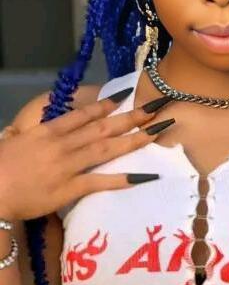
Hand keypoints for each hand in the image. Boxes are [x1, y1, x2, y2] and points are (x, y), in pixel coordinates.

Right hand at [0, 92, 173, 221]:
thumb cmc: (1, 165)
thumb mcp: (19, 139)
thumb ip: (41, 132)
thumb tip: (58, 125)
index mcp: (50, 131)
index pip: (83, 114)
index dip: (106, 104)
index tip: (126, 95)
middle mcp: (63, 144)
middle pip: (103, 128)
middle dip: (131, 117)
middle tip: (155, 108)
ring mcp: (68, 166)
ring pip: (106, 149)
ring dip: (133, 139)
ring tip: (156, 131)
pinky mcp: (69, 189)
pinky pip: (99, 182)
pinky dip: (122, 178)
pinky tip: (143, 176)